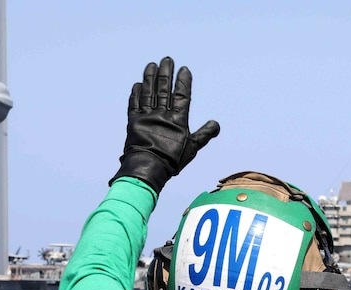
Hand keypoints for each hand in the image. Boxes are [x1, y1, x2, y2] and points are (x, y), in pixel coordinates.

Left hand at [109, 57, 220, 193]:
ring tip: (151, 65)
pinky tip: (138, 84)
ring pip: (148, 92)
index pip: (182, 95)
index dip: (183, 81)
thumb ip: (204, 134)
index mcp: (178, 119)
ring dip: (149, 77)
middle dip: (165, 73)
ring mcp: (147, 116)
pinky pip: (134, 103)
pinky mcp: (134, 121)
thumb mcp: (192, 148)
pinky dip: (136, 93)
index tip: (184, 69)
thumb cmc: (172, 160)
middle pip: (163, 88)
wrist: (148, 168)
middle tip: (167, 59)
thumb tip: (216, 124)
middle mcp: (162, 114)